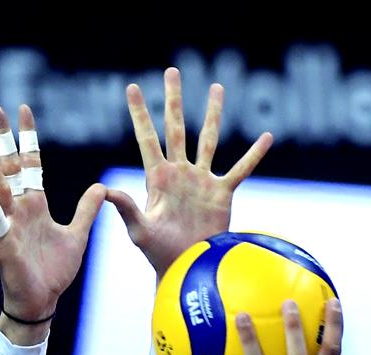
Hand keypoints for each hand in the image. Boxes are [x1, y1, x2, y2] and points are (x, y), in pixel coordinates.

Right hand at [0, 104, 104, 321]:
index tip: (23, 109)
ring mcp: (8, 224)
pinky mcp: (4, 243)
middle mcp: (18, 209)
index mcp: (35, 205)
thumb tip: (102, 187)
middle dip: (3, 139)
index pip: (31, 163)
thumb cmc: (54, 271)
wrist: (42, 300)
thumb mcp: (77, 235)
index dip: (27, 138)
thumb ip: (86, 210)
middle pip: (10, 167)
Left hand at [107, 67, 273, 278]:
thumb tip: (105, 190)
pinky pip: (241, 169)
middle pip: (176, 128)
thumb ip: (126, 208)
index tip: (133, 87)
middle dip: (174, 100)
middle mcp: (179, 172)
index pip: (147, 138)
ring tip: (216, 88)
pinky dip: (253, 154)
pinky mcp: (222, 194)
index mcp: (157, 178)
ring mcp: (201, 181)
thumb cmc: (159, 253)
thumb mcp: (139, 230)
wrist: (186, 267)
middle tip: (172, 71)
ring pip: (208, 139)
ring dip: (212, 114)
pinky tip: (265, 137)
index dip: (140, 113)